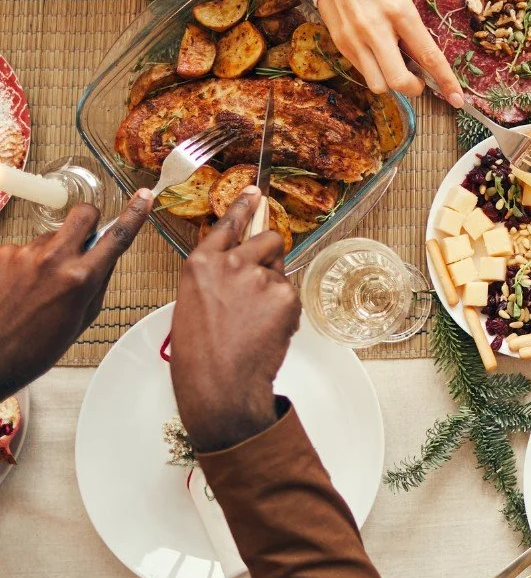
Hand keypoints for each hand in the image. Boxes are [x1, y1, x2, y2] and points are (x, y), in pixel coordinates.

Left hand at [0, 191, 151, 397]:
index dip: (134, 214)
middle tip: (83, 238)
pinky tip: (18, 288)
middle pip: (83, 215)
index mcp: (81, 279)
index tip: (144, 197)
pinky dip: (25, 265)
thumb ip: (97, 282)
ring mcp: (25, 254)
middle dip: (88, 221)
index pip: (117, 237)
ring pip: (50, 238)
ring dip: (50, 254)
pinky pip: (23, 249)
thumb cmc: (36, 347)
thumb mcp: (82, 318)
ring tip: (37, 287)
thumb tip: (106, 257)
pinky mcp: (2, 254)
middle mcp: (54, 260)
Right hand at [170, 189, 300, 452]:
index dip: (244, 206)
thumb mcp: (194, 303)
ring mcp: (259, 277)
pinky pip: (290, 295)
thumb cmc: (200, 354)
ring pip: (281, 271)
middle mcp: (230, 262)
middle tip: (262, 282)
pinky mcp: (283, 294)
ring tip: (254, 321)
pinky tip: (265, 331)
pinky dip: (284, 312)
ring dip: (274, 289)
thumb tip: (240, 266)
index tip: (255, 192)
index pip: (228, 224)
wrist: (220, 384)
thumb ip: (215, 277)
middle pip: (269, 239)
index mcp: (200, 264)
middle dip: (271, 255)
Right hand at [317, 0, 462, 102]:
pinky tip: (376, 53)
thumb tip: (420, 54)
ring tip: (394, 64)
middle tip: (419, 82)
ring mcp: (354, 39)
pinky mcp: (338, 43)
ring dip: (391, 82)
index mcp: (400, 12)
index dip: (445, 81)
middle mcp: (376, 30)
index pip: (428, 56)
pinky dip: (374, 70)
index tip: (457, 99)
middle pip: (398, 81)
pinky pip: (361, 70)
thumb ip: (411, 24)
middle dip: (414, 89)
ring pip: (377, 84)